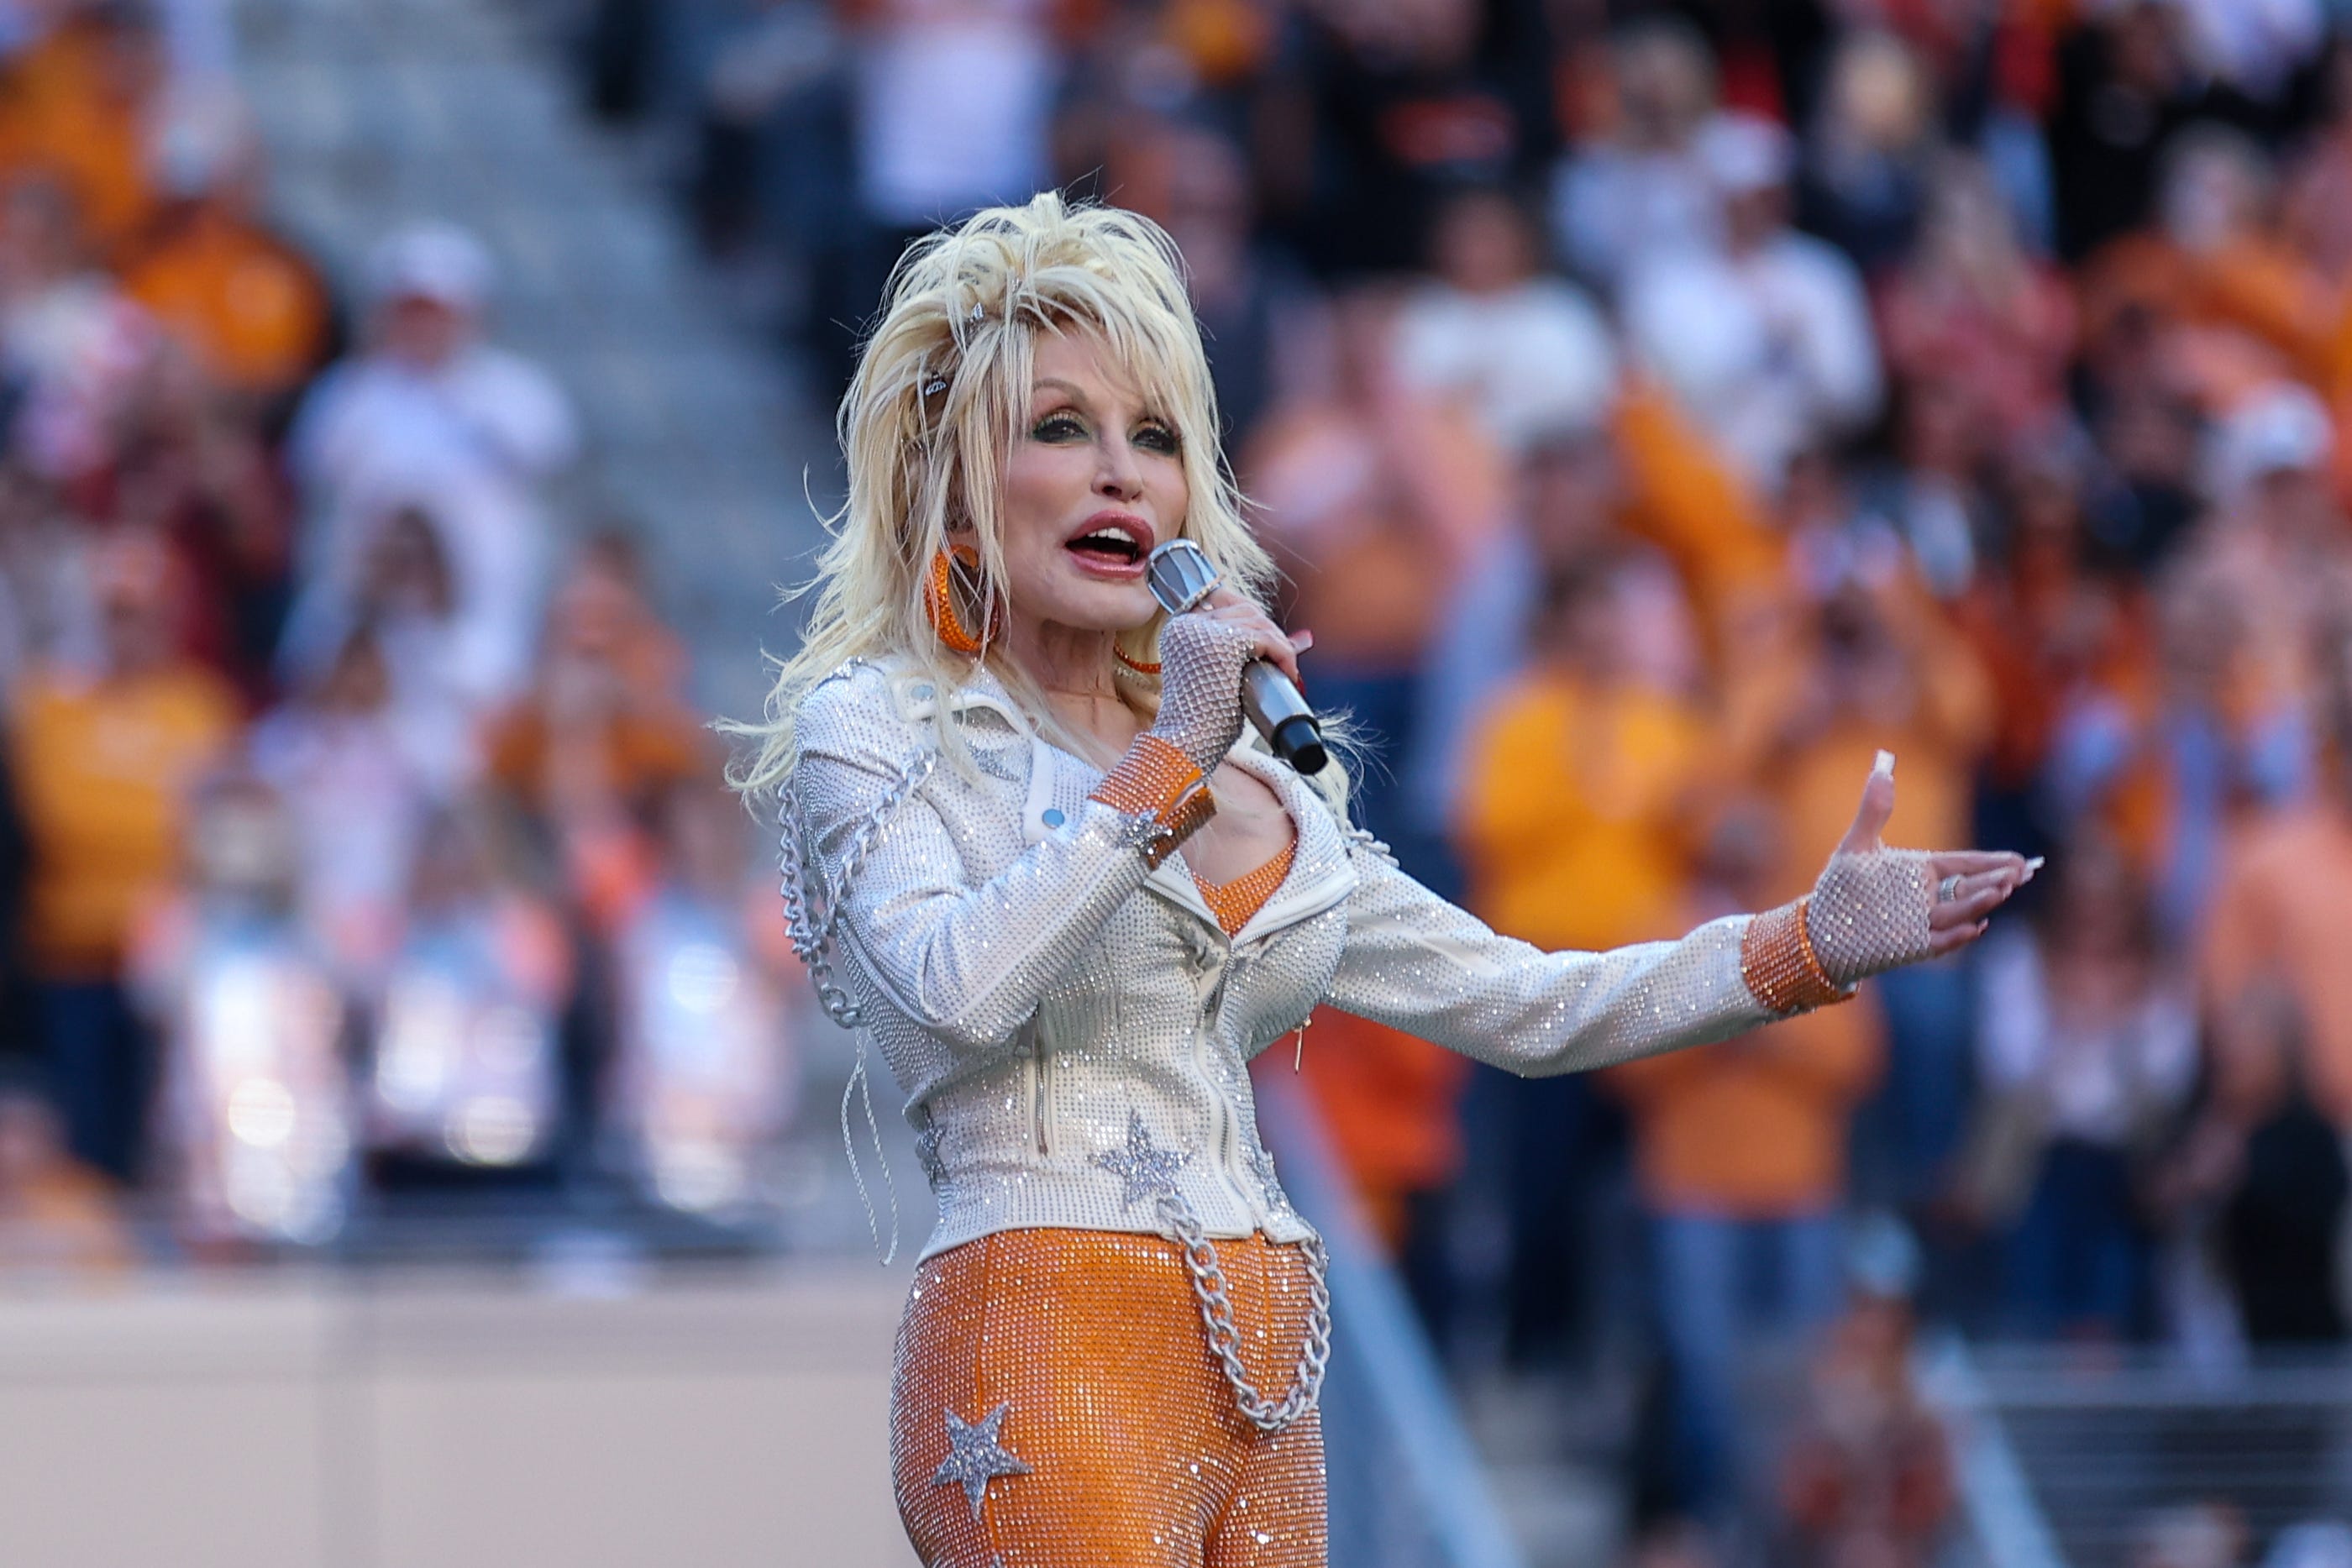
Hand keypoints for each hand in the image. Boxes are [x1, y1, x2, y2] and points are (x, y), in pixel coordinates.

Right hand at [1146, 587, 1306, 773]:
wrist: (1187, 743)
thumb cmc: (1203, 721)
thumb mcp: (1218, 676)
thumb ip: (1240, 653)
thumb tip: (1300, 639)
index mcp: (1179, 628)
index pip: (1224, 602)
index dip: (1254, 620)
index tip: (1270, 643)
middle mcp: (1187, 623)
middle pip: (1245, 610)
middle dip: (1271, 632)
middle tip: (1283, 660)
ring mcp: (1204, 630)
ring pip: (1259, 622)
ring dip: (1280, 645)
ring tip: (1286, 670)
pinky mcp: (1225, 643)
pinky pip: (1268, 639)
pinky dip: (1284, 654)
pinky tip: (1288, 673)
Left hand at [1807, 753, 2031, 984]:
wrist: (1819, 931)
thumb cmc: (1841, 888)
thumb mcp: (1857, 846)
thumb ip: (1873, 810)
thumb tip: (1881, 769)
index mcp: (1922, 873)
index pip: (1963, 866)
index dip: (1991, 863)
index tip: (2020, 861)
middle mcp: (1928, 898)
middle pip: (1968, 888)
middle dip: (1994, 881)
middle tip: (2019, 874)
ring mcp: (1923, 924)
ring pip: (1958, 912)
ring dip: (1979, 902)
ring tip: (2001, 890)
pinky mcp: (1911, 946)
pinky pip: (1939, 942)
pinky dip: (1957, 936)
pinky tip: (1976, 927)